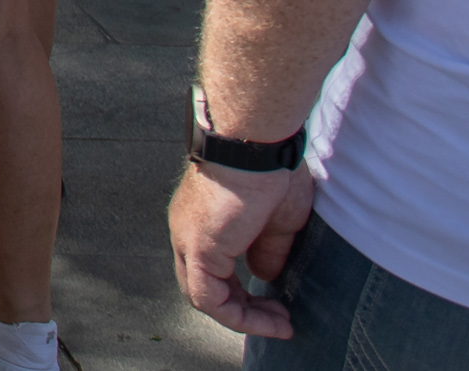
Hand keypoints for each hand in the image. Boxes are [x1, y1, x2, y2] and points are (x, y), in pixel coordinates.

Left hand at [169, 158, 313, 339]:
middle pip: (207, 287)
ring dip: (244, 317)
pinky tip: (269, 321)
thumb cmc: (270, 170)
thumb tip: (264, 277)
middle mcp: (188, 232)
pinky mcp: (197, 247)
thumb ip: (266, 249)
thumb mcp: (278, 220)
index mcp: (203, 222)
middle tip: (280, 318)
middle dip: (245, 309)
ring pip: (204, 296)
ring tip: (280, 324)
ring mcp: (187, 239)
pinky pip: (208, 298)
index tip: (278, 306)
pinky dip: (238, 316)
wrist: (255, 145)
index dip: (244, 295)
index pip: (214, 271)